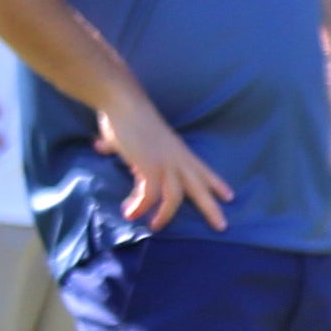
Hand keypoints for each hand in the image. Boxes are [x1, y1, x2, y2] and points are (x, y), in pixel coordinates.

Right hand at [96, 98, 229, 231]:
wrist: (125, 105)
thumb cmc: (128, 118)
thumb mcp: (134, 138)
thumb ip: (122, 147)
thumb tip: (102, 147)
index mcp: (179, 152)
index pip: (204, 170)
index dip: (216, 184)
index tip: (229, 196)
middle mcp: (177, 159)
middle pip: (199, 187)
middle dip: (211, 208)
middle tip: (222, 226)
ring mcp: (165, 163)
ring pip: (175, 197)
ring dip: (166, 215)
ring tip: (155, 226)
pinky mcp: (149, 166)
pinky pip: (150, 194)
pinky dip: (142, 206)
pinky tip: (131, 213)